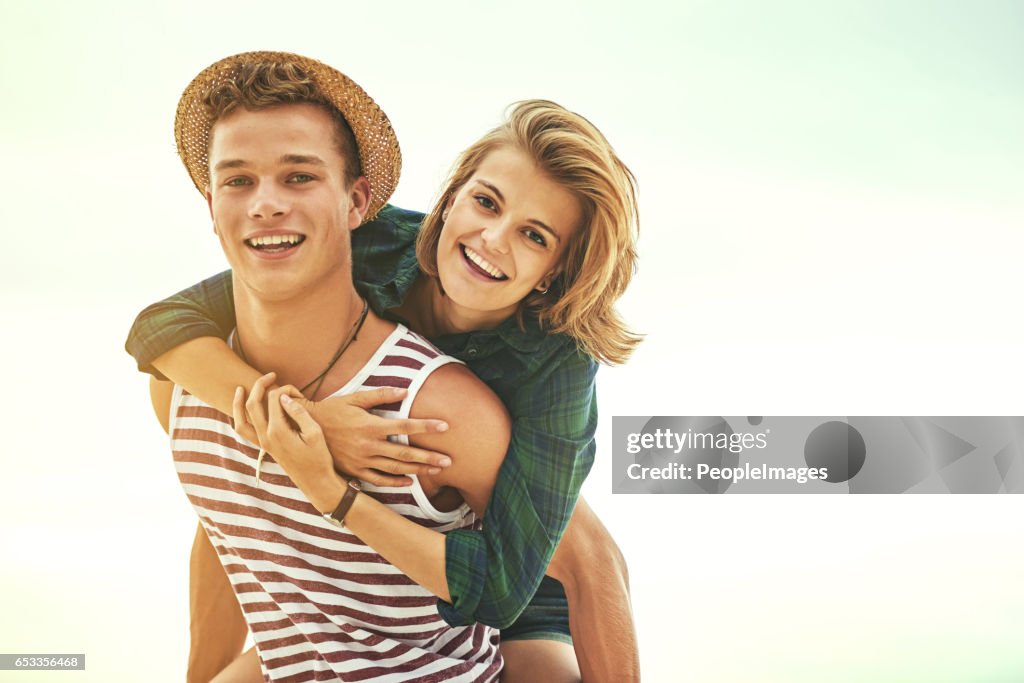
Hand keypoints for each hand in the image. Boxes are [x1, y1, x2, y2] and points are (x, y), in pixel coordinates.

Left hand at [233, 373, 341, 511]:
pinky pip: (244, 432)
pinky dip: (239, 419)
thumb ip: (299, 412)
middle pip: (253, 404)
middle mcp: (265, 437)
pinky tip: (244, 410)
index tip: (299, 392)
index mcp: (278, 431)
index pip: (274, 399)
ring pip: (240, 420)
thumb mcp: (315, 432)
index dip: (285, 389)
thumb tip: (285, 397)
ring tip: (240, 389)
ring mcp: (262, 444)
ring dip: (238, 403)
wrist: (315, 482)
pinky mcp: (264, 448)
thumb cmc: (319, 457)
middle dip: (260, 386)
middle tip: (270, 375)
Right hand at [308, 387, 451, 486]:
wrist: (304, 430)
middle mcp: (369, 445)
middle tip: (449, 460)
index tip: (445, 426)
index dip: (426, 426)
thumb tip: (405, 391)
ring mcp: (362, 460)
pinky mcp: (355, 471)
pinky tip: (409, 482)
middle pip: (405, 453)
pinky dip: (395, 483)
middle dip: (429, 457)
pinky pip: (378, 480)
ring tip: (437, 470)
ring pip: (396, 469)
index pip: (405, 426)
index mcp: (371, 425)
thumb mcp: (354, 398)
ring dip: (418, 470)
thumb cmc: (332, 410)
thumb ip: (380, 395)